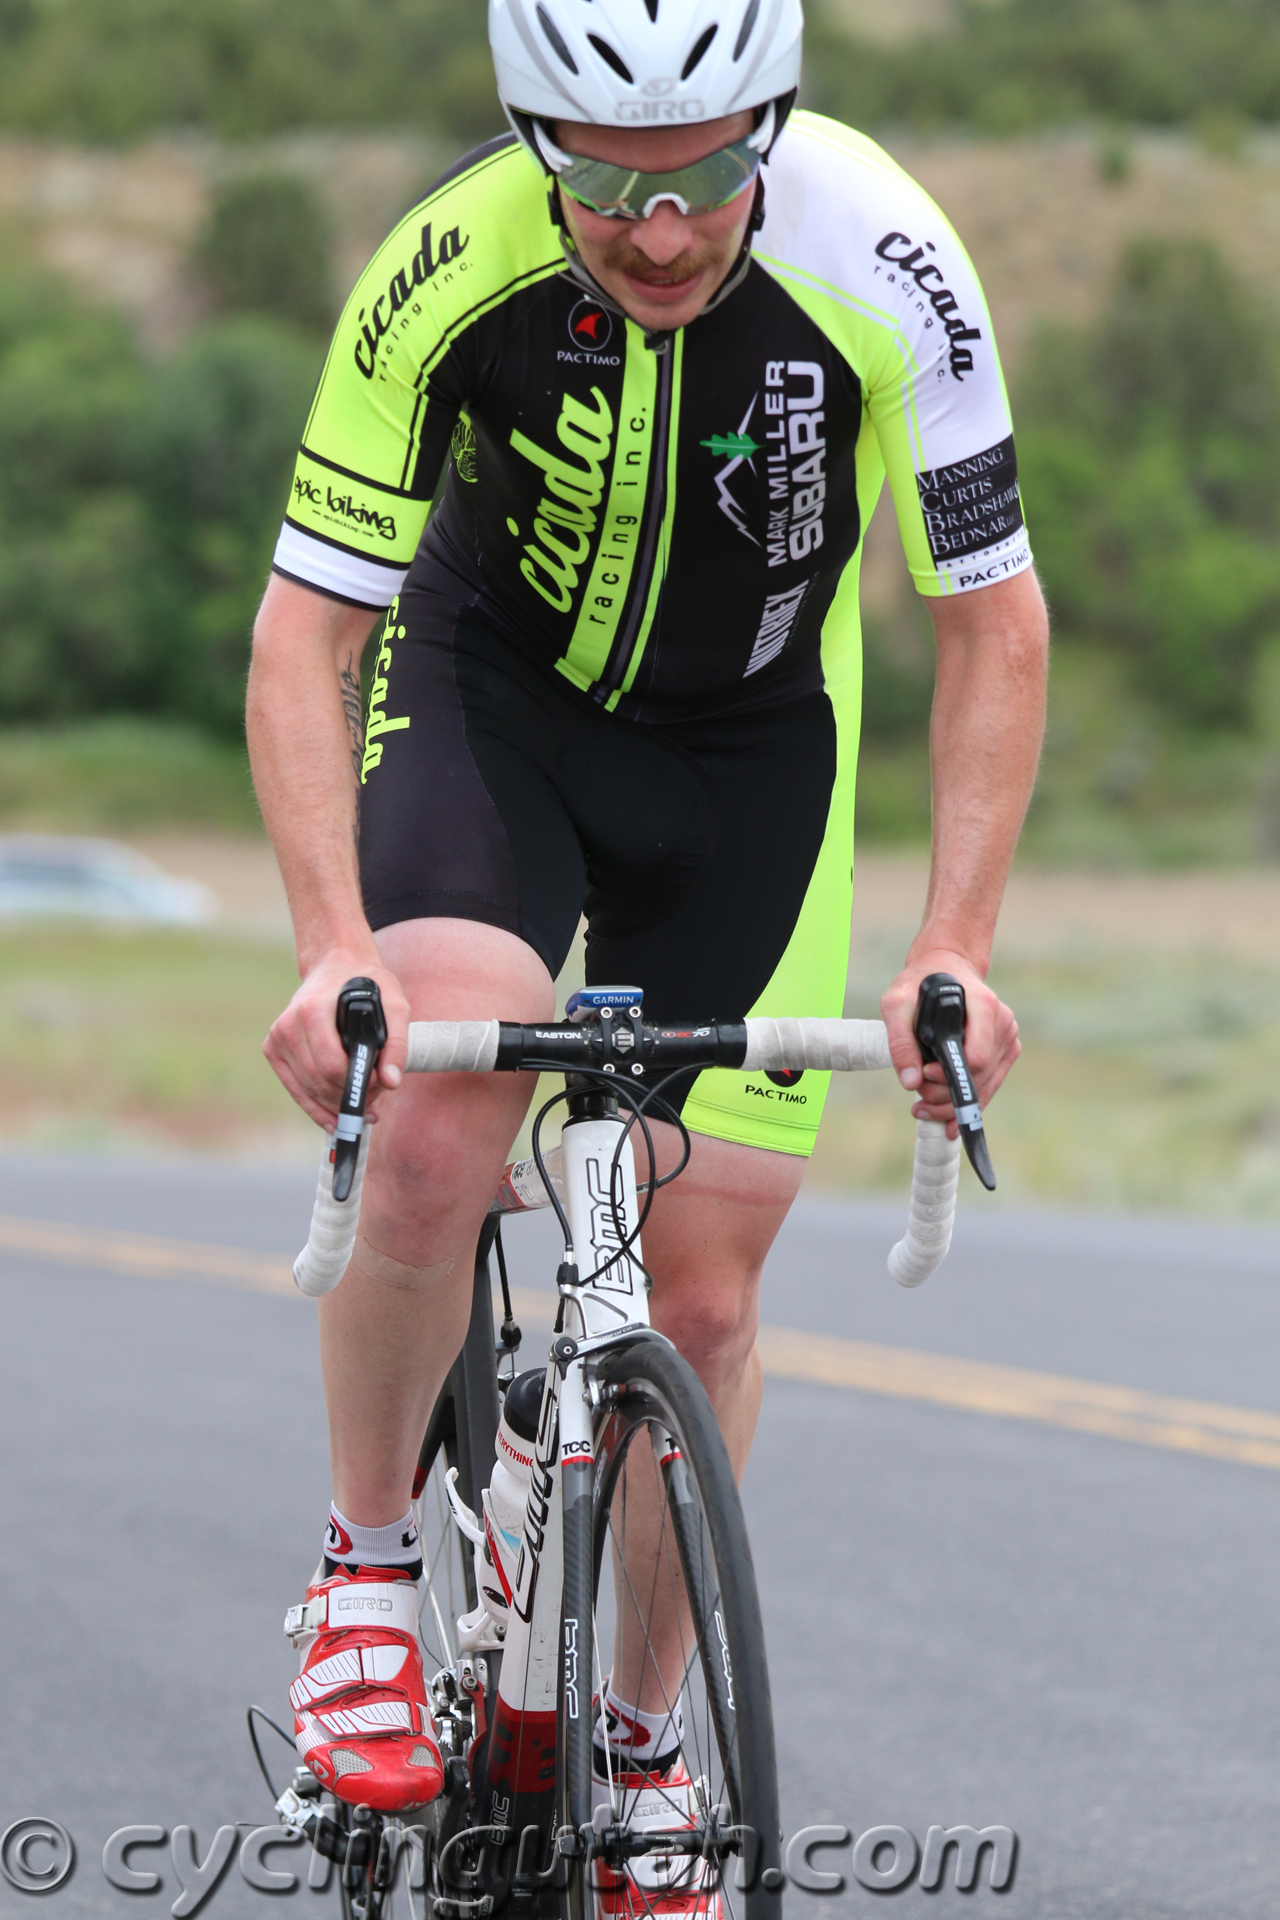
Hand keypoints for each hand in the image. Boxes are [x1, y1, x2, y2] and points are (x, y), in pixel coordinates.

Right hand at [264, 946, 410, 1130]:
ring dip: (336, 1104)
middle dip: (350, 1097)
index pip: (332, 1067)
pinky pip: (295, 1088)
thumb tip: (391, 1081)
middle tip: (376, 1099)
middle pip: (320, 1082)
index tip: (380, 1086)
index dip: (358, 1085)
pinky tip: (334, 1117)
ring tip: (362, 1103)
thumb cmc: (367, 984)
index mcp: (313, 1010)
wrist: (336, 965)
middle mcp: (288, 1024)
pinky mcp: (273, 1048)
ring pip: (308, 1090)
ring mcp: (277, 1037)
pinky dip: (315, 1107)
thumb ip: (397, 1043)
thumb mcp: (395, 1004)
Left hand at [880, 948, 1019, 1137]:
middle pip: (980, 1076)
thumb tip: (910, 1082)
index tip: (924, 1074)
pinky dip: (969, 1100)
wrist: (944, 967)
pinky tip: (946, 1115)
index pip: (977, 1058)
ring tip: (924, 1109)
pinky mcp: (1006, 1049)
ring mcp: (1008, 1036)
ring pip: (986, 1085)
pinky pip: (991, 1083)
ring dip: (954, 1105)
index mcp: (983, 1005)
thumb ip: (900, 1041)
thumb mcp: (897, 1003)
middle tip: (917, 1100)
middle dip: (947, 1095)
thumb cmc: (920, 983)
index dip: (950, 1075)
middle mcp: (1003, 1022)